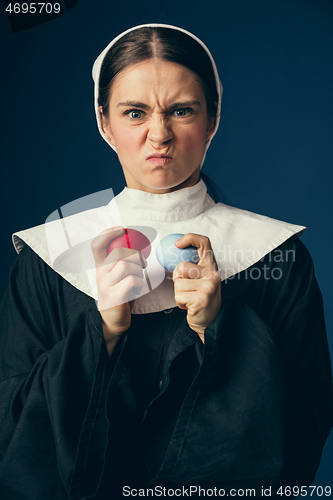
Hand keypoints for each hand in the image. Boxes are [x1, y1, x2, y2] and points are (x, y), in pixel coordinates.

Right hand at [91, 227, 144, 354]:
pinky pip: (132, 281)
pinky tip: (135, 290)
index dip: (108, 233)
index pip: (97, 244)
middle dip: (135, 255)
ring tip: (137, 280)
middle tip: (142, 264)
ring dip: (138, 271)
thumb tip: (137, 244)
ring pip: (126, 265)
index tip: (121, 229)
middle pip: (118, 253)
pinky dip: (139, 284)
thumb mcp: (117, 275)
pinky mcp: (115, 296)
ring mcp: (106, 285)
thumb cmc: (119, 295)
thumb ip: (121, 261)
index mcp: (100, 267)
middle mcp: (101, 274)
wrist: (112, 321)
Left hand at [173, 233, 220, 342]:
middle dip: (178, 280)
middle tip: (187, 289)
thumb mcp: (202, 279)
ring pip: (178, 283)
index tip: (177, 244)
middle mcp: (213, 274)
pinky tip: (190, 306)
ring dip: (178, 294)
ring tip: (190, 299)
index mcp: (211, 267)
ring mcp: (209, 286)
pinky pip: (178, 295)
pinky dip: (180, 303)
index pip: (204, 243)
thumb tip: (174, 251)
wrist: (211, 322)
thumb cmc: (202, 299)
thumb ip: (193, 267)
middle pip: (181, 267)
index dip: (190, 238)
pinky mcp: (202, 299)